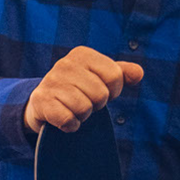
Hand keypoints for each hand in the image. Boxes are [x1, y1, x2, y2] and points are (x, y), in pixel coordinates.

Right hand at [23, 46, 144, 132]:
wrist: (44, 103)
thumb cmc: (78, 89)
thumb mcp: (100, 77)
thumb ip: (122, 73)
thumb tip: (139, 73)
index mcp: (82, 54)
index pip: (115, 76)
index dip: (112, 90)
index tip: (99, 90)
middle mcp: (64, 64)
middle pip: (101, 95)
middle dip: (96, 104)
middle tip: (84, 101)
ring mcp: (50, 81)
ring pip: (84, 108)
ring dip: (82, 115)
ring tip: (72, 108)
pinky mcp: (41, 101)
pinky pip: (68, 119)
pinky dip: (70, 125)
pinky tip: (63, 118)